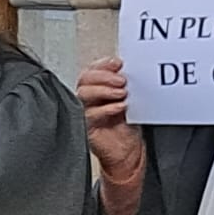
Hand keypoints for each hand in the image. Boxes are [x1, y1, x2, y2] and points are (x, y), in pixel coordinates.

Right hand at [76, 58, 145, 187]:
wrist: (126, 152)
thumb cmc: (127, 127)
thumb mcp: (130, 100)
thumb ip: (125, 85)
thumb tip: (130, 70)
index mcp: (97, 88)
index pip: (92, 70)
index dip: (103, 64)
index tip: (118, 63)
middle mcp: (89, 98)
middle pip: (85, 79)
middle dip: (104, 76)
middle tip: (122, 80)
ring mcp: (85, 111)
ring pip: (83, 94)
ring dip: (104, 90)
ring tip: (122, 93)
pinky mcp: (85, 127)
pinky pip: (89, 114)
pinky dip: (106, 108)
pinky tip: (119, 107)